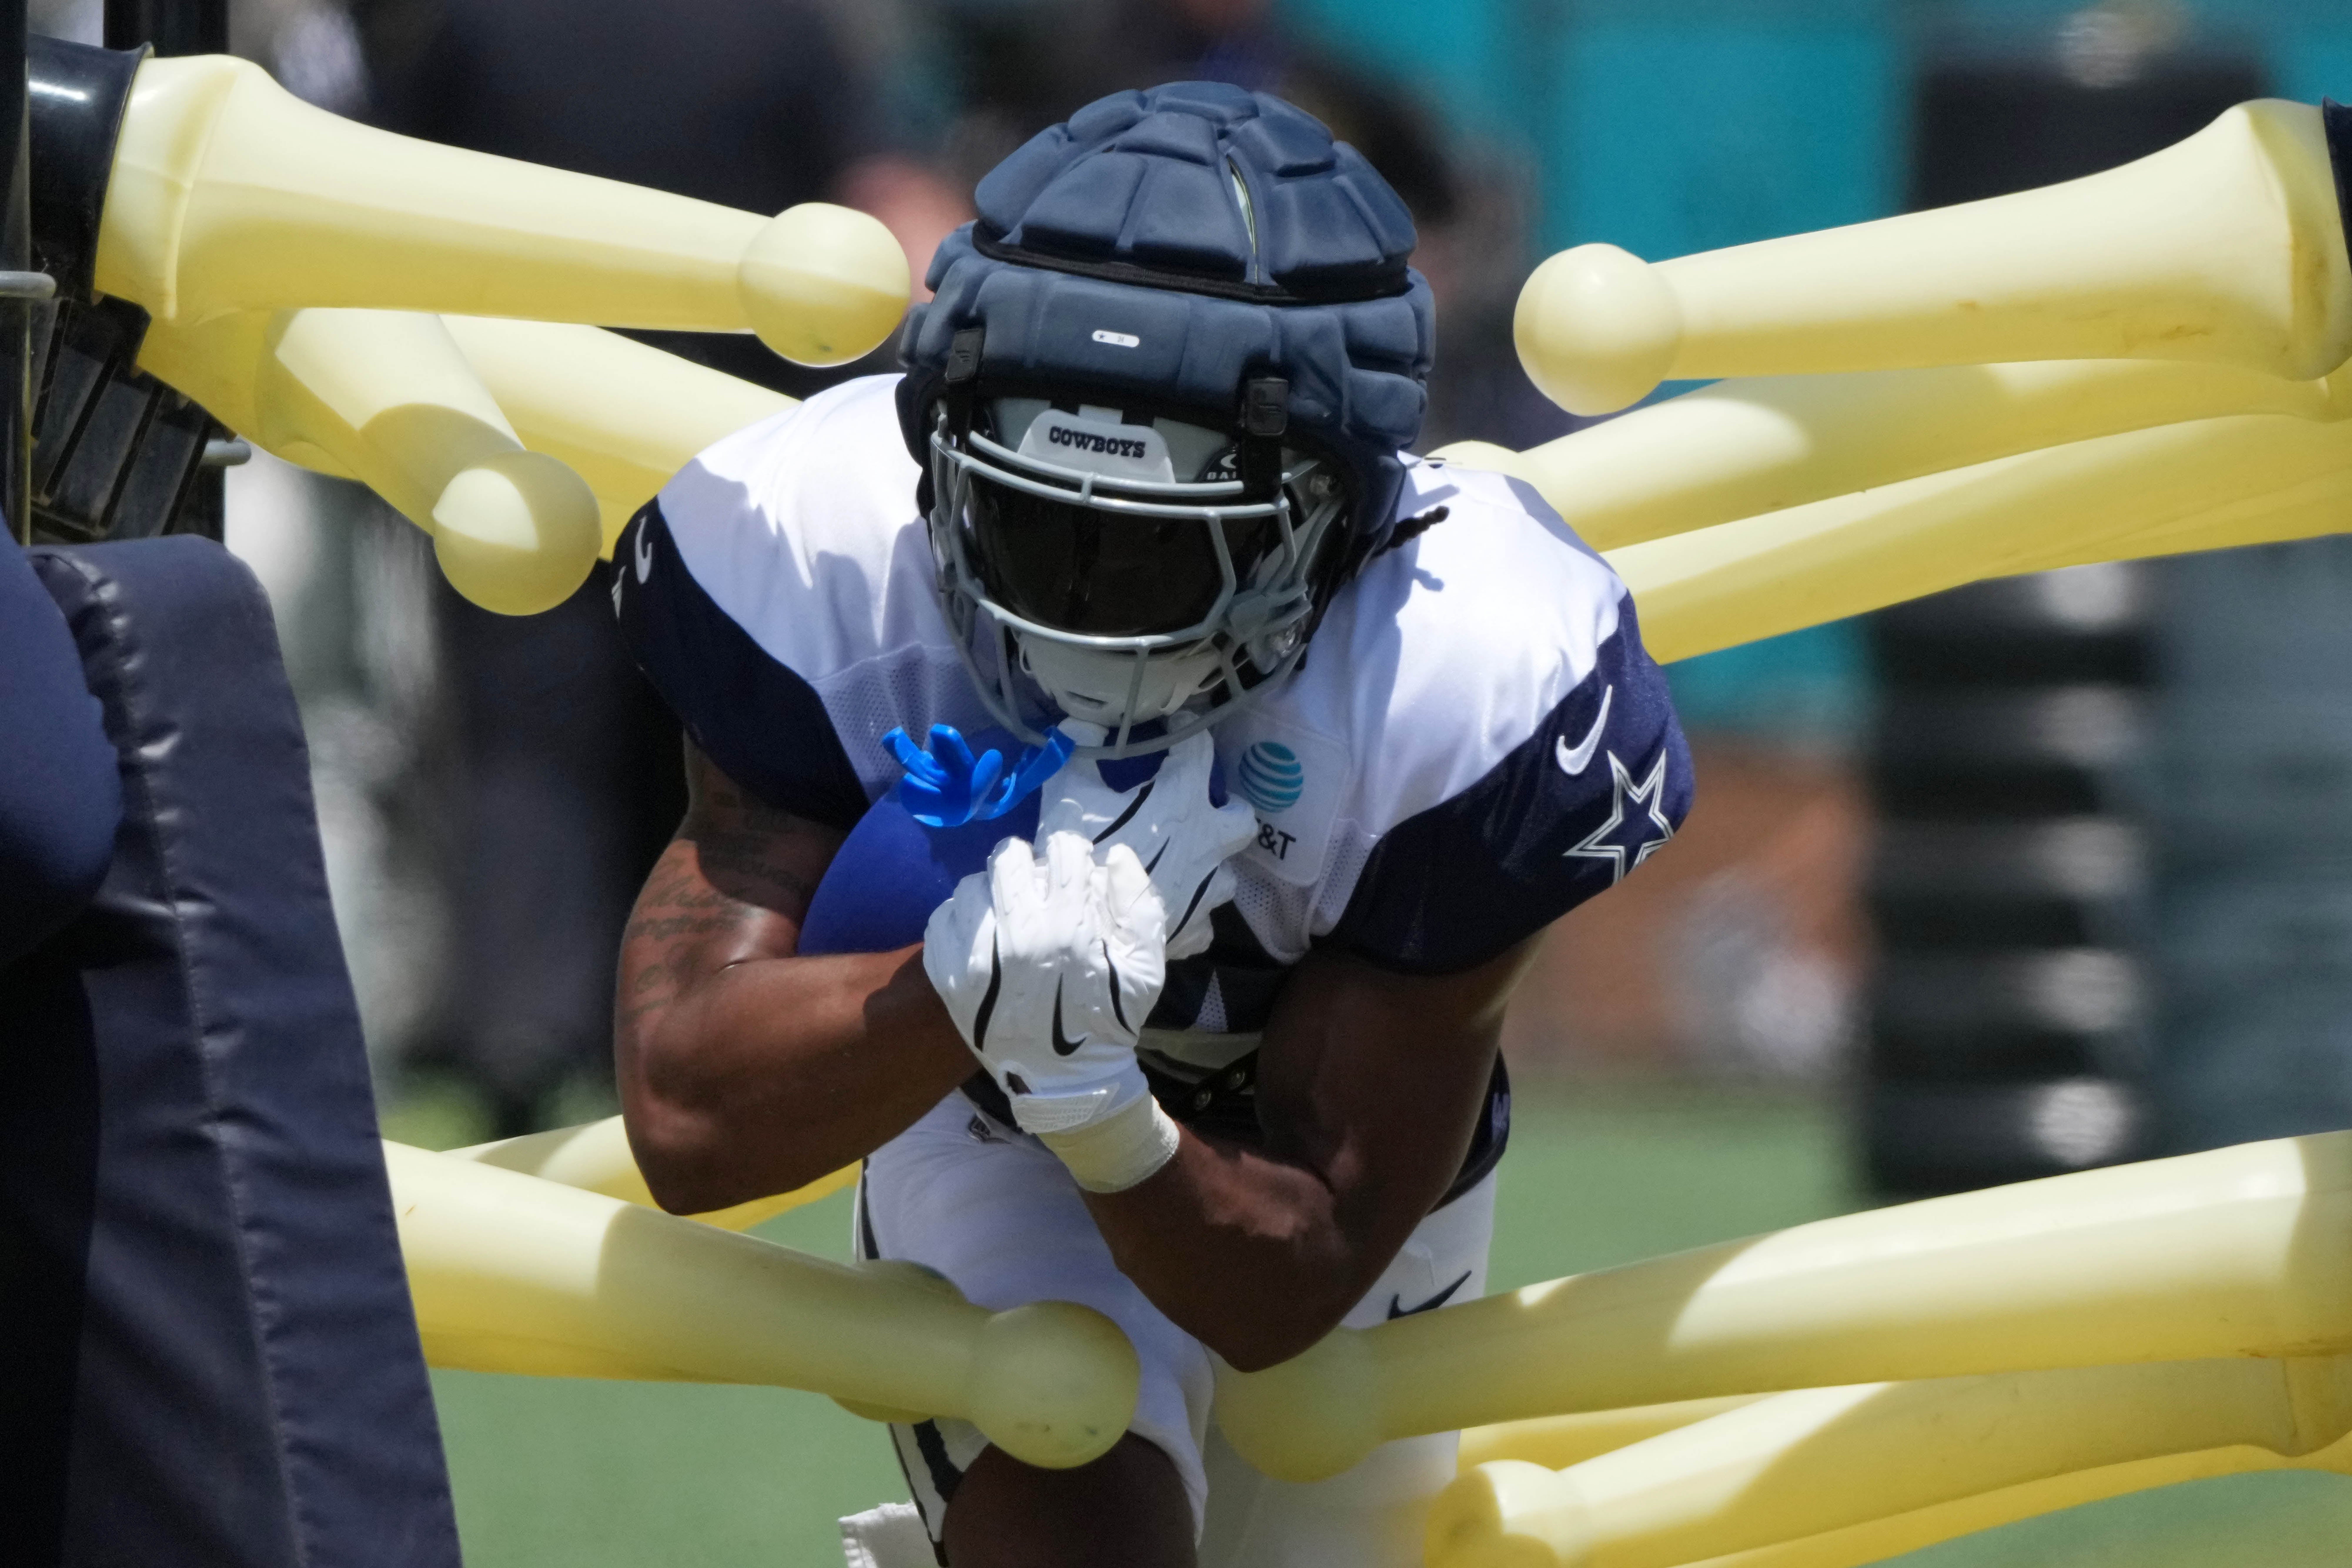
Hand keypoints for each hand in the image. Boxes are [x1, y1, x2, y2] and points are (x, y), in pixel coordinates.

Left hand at [882, 724, 1075, 827]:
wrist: (955, 814)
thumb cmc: (987, 794)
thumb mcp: (1015, 784)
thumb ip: (1038, 766)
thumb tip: (1064, 742)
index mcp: (984, 796)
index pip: (985, 788)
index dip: (985, 776)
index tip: (990, 757)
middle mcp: (959, 794)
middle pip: (950, 775)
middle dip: (951, 755)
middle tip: (942, 730)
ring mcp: (938, 788)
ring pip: (924, 772)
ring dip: (909, 756)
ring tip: (894, 736)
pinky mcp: (922, 780)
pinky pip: (911, 768)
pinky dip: (902, 753)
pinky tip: (895, 737)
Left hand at [923, 830, 1166, 1135]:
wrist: (1067, 1083)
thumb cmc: (1108, 1020)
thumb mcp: (1146, 967)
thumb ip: (1139, 904)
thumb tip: (1115, 856)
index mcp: (1070, 928)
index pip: (1062, 852)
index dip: (1071, 852)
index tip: (1071, 867)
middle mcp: (1020, 938)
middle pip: (1009, 859)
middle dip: (1026, 863)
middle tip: (1034, 884)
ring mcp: (977, 959)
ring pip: (971, 886)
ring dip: (991, 891)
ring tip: (1006, 910)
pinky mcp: (947, 978)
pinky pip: (942, 921)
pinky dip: (960, 920)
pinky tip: (981, 933)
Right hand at [1040, 726, 1256, 958]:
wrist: (1088, 927)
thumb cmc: (1082, 851)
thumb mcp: (1069, 790)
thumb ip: (1079, 749)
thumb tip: (1082, 721)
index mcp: (1184, 800)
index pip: (1199, 748)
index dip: (1186, 732)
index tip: (1174, 728)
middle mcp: (1208, 842)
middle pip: (1241, 818)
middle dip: (1228, 810)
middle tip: (1205, 808)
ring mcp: (1206, 889)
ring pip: (1226, 874)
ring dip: (1209, 865)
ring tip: (1183, 863)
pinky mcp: (1195, 927)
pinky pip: (1203, 922)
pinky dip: (1189, 913)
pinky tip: (1169, 909)